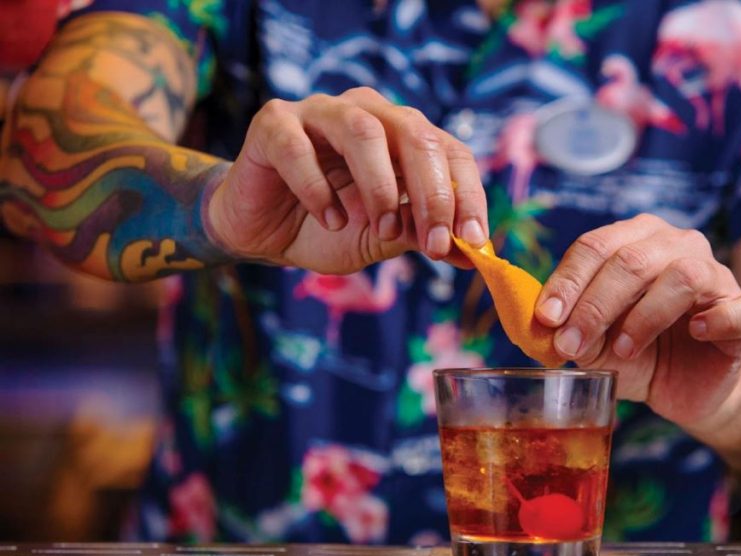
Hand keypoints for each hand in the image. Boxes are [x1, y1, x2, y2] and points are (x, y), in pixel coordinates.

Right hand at [206, 87, 487, 273]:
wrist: (264, 232)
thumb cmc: (331, 227)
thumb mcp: (384, 239)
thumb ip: (423, 236)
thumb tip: (474, 254)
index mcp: (403, 135)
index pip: (451, 151)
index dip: (467, 195)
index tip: (473, 241)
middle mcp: (368, 113)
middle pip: (415, 133)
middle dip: (432, 193)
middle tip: (434, 242)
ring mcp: (320, 112)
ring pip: (364, 131)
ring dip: (381, 187)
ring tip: (382, 230)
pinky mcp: (274, 124)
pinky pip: (299, 148)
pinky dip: (319, 190)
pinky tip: (330, 220)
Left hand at [534, 214, 740, 427]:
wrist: (689, 389)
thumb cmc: (639, 356)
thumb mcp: (595, 344)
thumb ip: (569, 330)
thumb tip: (541, 327)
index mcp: (634, 242)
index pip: (595, 246)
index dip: (567, 282)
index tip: (545, 319)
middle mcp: (677, 247)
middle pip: (632, 259)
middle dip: (595, 305)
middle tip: (571, 345)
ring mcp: (717, 275)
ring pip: (684, 276)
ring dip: (645, 316)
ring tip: (625, 350)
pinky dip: (721, 318)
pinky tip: (698, 333)